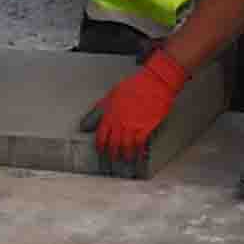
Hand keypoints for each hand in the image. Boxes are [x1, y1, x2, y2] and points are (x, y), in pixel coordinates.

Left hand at [84, 48, 190, 172]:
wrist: (154, 83)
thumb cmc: (134, 86)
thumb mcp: (112, 94)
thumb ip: (100, 109)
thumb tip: (88, 122)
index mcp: (110, 114)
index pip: (101, 135)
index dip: (100, 145)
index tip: (100, 151)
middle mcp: (119, 122)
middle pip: (113, 143)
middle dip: (112, 153)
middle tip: (112, 159)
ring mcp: (132, 125)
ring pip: (125, 146)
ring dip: (125, 155)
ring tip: (126, 160)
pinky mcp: (145, 127)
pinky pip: (140, 143)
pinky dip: (139, 150)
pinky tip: (139, 154)